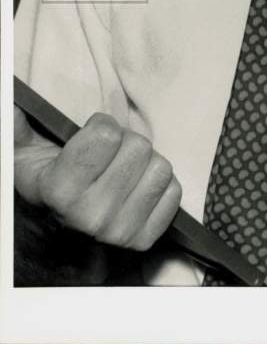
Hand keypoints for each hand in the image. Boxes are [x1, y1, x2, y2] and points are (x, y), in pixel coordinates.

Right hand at [14, 107, 181, 251]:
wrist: (55, 232)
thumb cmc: (47, 182)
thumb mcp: (24, 153)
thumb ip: (17, 127)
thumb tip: (14, 103)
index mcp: (60, 190)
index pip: (107, 134)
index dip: (102, 126)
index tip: (91, 136)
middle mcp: (90, 217)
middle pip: (139, 148)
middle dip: (126, 143)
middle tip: (109, 156)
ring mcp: (118, 233)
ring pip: (160, 168)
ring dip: (145, 164)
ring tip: (122, 172)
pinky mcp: (143, 240)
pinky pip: (173, 193)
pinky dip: (159, 186)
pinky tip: (136, 189)